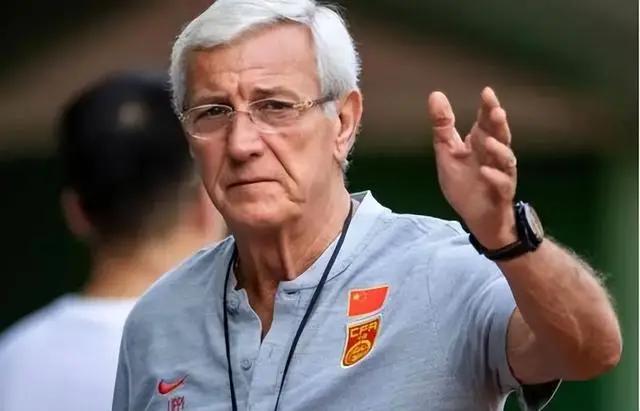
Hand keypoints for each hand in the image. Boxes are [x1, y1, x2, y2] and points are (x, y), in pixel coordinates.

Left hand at [427, 87, 517, 248]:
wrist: (476, 218)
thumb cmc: (464, 184)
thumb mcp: (448, 153)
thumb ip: (443, 126)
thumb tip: (435, 94)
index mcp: (481, 143)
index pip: (487, 122)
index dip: (488, 107)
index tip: (487, 92)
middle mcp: (495, 156)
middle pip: (501, 136)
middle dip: (499, 124)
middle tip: (496, 111)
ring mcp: (500, 174)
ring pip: (506, 159)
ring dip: (499, 150)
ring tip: (487, 142)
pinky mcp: (500, 195)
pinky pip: (502, 185)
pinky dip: (495, 177)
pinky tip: (485, 171)